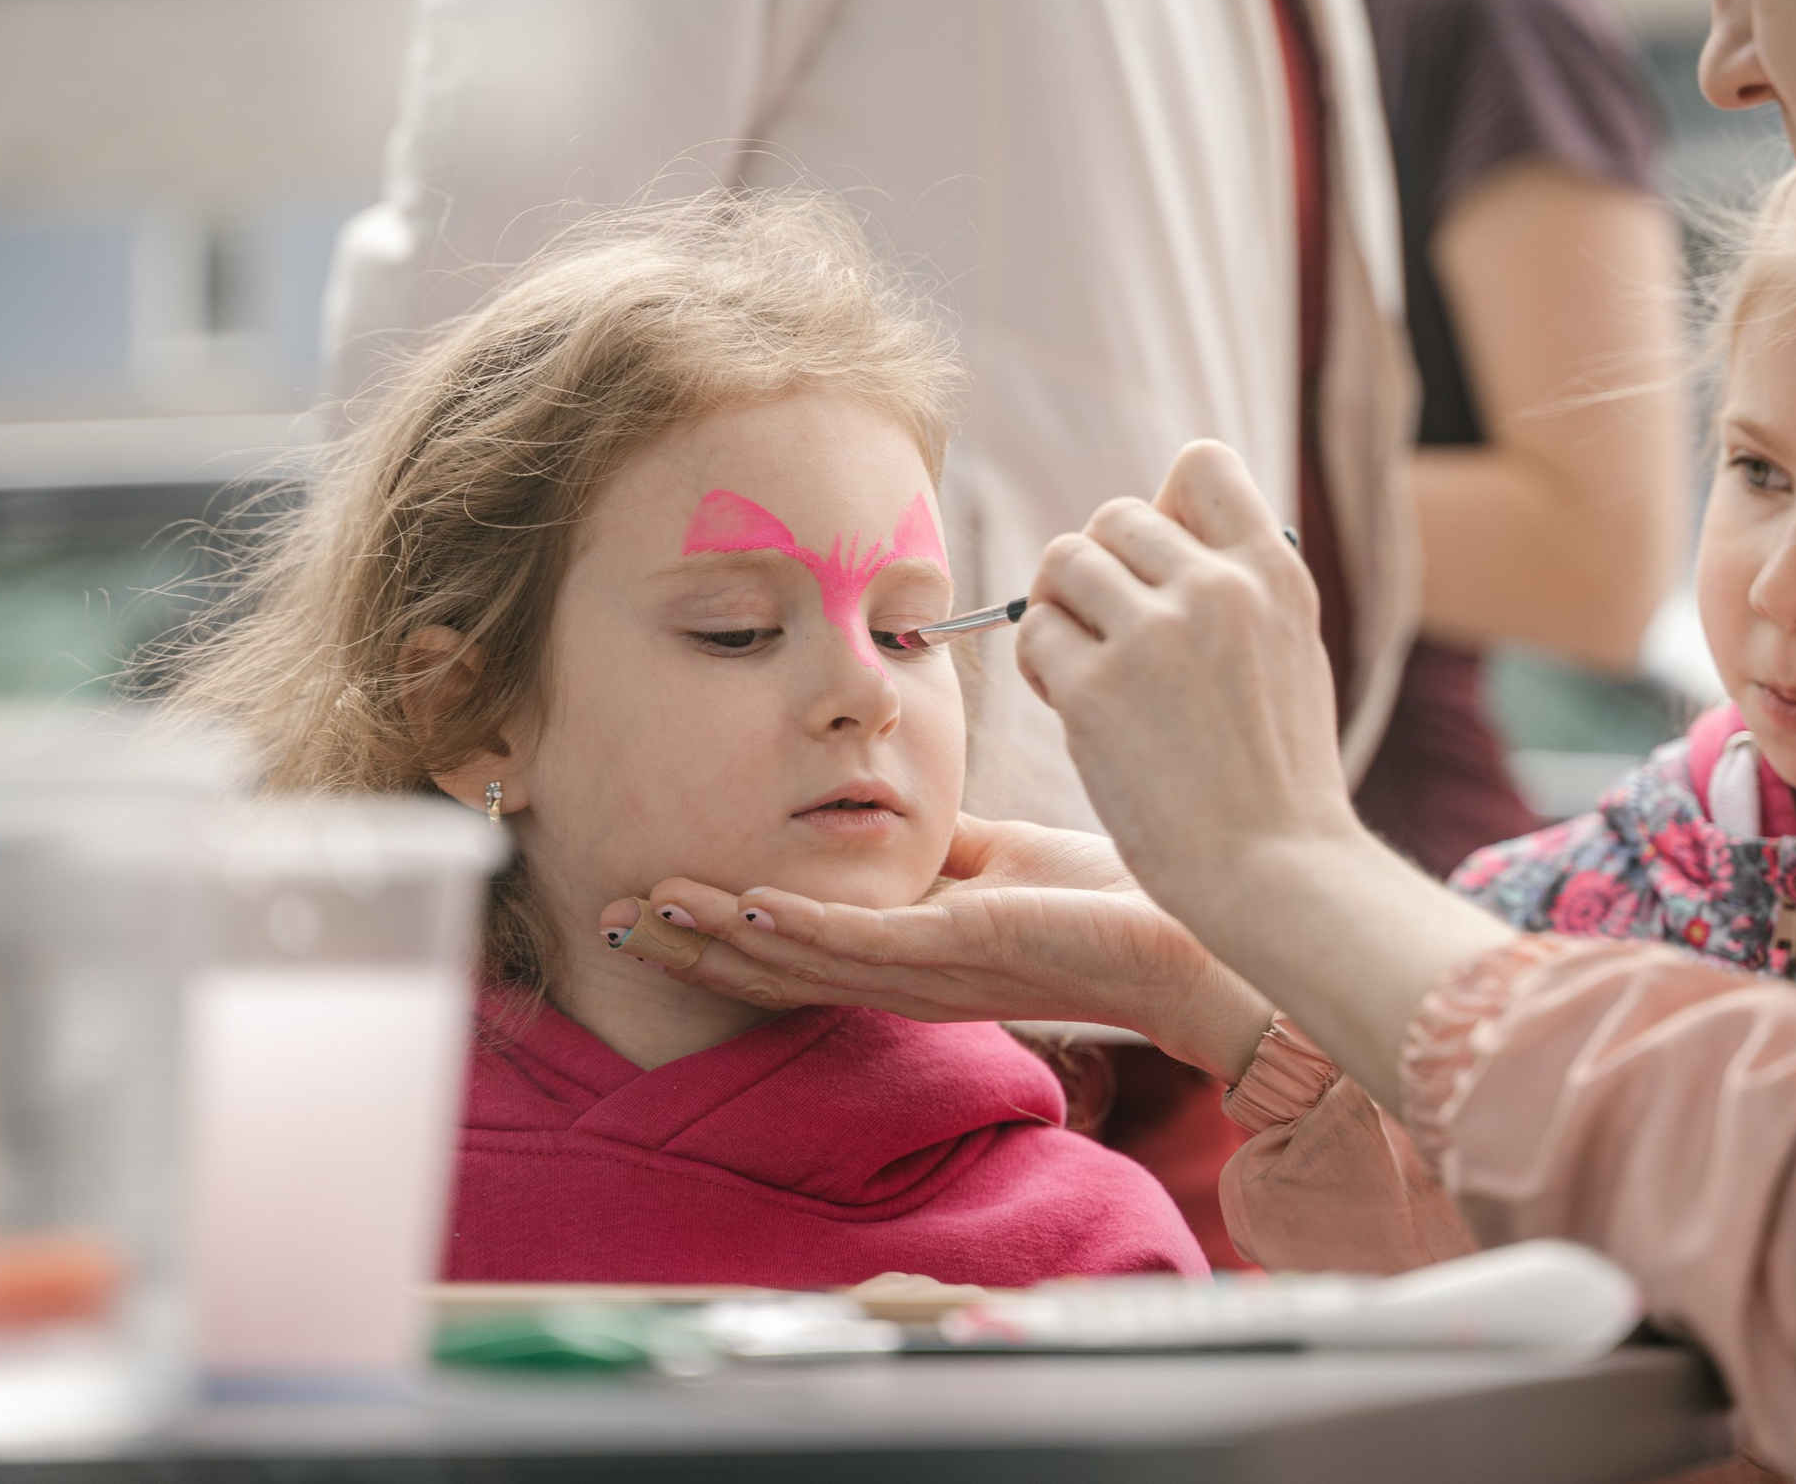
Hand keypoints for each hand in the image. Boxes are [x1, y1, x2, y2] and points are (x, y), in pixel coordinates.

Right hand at [631, 815, 1275, 1081]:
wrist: (1190, 936)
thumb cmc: (1108, 898)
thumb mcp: (1000, 859)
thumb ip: (935, 852)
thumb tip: (879, 819)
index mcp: (909, 953)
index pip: (792, 947)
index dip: (715, 928)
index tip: (645, 897)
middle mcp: (905, 976)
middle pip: (771, 969)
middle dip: (686, 944)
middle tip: (604, 914)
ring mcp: (929, 972)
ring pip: (798, 962)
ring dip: (717, 938)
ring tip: (648, 911)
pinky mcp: (963, 953)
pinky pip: (863, 943)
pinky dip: (798, 929)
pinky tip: (744, 911)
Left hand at [1013, 441, 1515, 1110]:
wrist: (1276, 872)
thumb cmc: (1276, 779)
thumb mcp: (1290, 655)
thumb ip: (1238, 589)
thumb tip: (1161, 533)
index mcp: (1274, 574)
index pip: (1200, 464)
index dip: (1163, 509)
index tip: (1161, 572)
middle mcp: (1217, 588)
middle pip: (1113, 518)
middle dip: (1098, 575)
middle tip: (1108, 641)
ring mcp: (1155, 636)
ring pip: (1062, 563)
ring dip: (1059, 612)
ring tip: (1082, 669)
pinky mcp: (1096, 689)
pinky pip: (1034, 633)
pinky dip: (1039, 666)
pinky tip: (1069, 706)